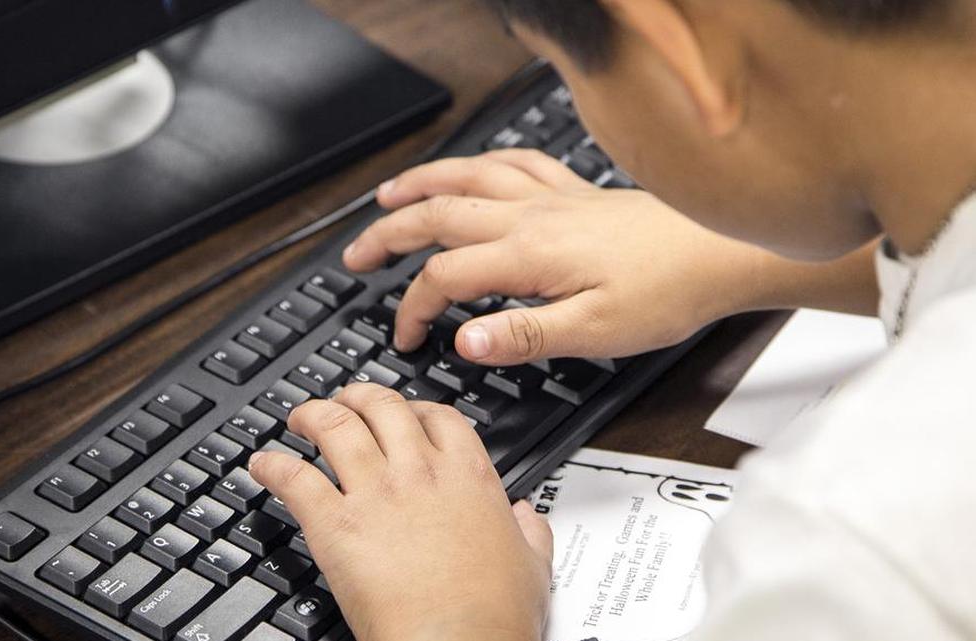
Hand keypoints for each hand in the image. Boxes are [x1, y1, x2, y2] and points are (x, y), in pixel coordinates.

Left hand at [248, 384, 552, 640]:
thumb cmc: (494, 615)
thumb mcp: (534, 566)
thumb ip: (529, 531)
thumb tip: (525, 516)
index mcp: (469, 477)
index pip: (439, 418)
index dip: (416, 407)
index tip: (405, 412)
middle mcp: (419, 473)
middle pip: (382, 407)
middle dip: (358, 396)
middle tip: (345, 400)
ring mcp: (375, 494)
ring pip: (335, 427)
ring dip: (312, 415)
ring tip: (299, 417)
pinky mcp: (335, 524)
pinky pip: (295, 479)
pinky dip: (273, 466)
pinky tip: (262, 464)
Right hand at [342, 149, 781, 364]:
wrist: (722, 251)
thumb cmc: (668, 291)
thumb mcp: (595, 332)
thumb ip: (523, 336)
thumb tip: (464, 340)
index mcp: (529, 256)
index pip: (444, 277)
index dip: (412, 308)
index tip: (405, 336)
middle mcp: (531, 217)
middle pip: (437, 216)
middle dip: (387, 235)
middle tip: (355, 257)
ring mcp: (550, 198)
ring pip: (468, 177)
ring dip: (421, 186)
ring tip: (388, 197)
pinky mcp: (573, 192)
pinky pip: (515, 162)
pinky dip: (482, 162)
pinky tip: (473, 168)